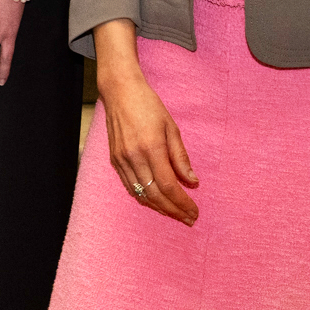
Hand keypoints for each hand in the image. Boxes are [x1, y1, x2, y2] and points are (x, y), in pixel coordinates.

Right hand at [99, 54, 198, 223]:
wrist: (120, 91)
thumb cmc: (148, 105)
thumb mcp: (171, 127)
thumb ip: (181, 157)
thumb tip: (192, 182)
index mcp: (151, 147)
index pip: (168, 185)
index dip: (182, 202)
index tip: (194, 211)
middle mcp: (134, 157)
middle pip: (154, 195)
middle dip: (173, 210)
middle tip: (188, 218)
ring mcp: (121, 159)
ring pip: (141, 194)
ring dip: (159, 207)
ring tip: (175, 213)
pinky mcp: (114, 160)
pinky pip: (130, 186)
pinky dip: (144, 198)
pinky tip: (156, 201)